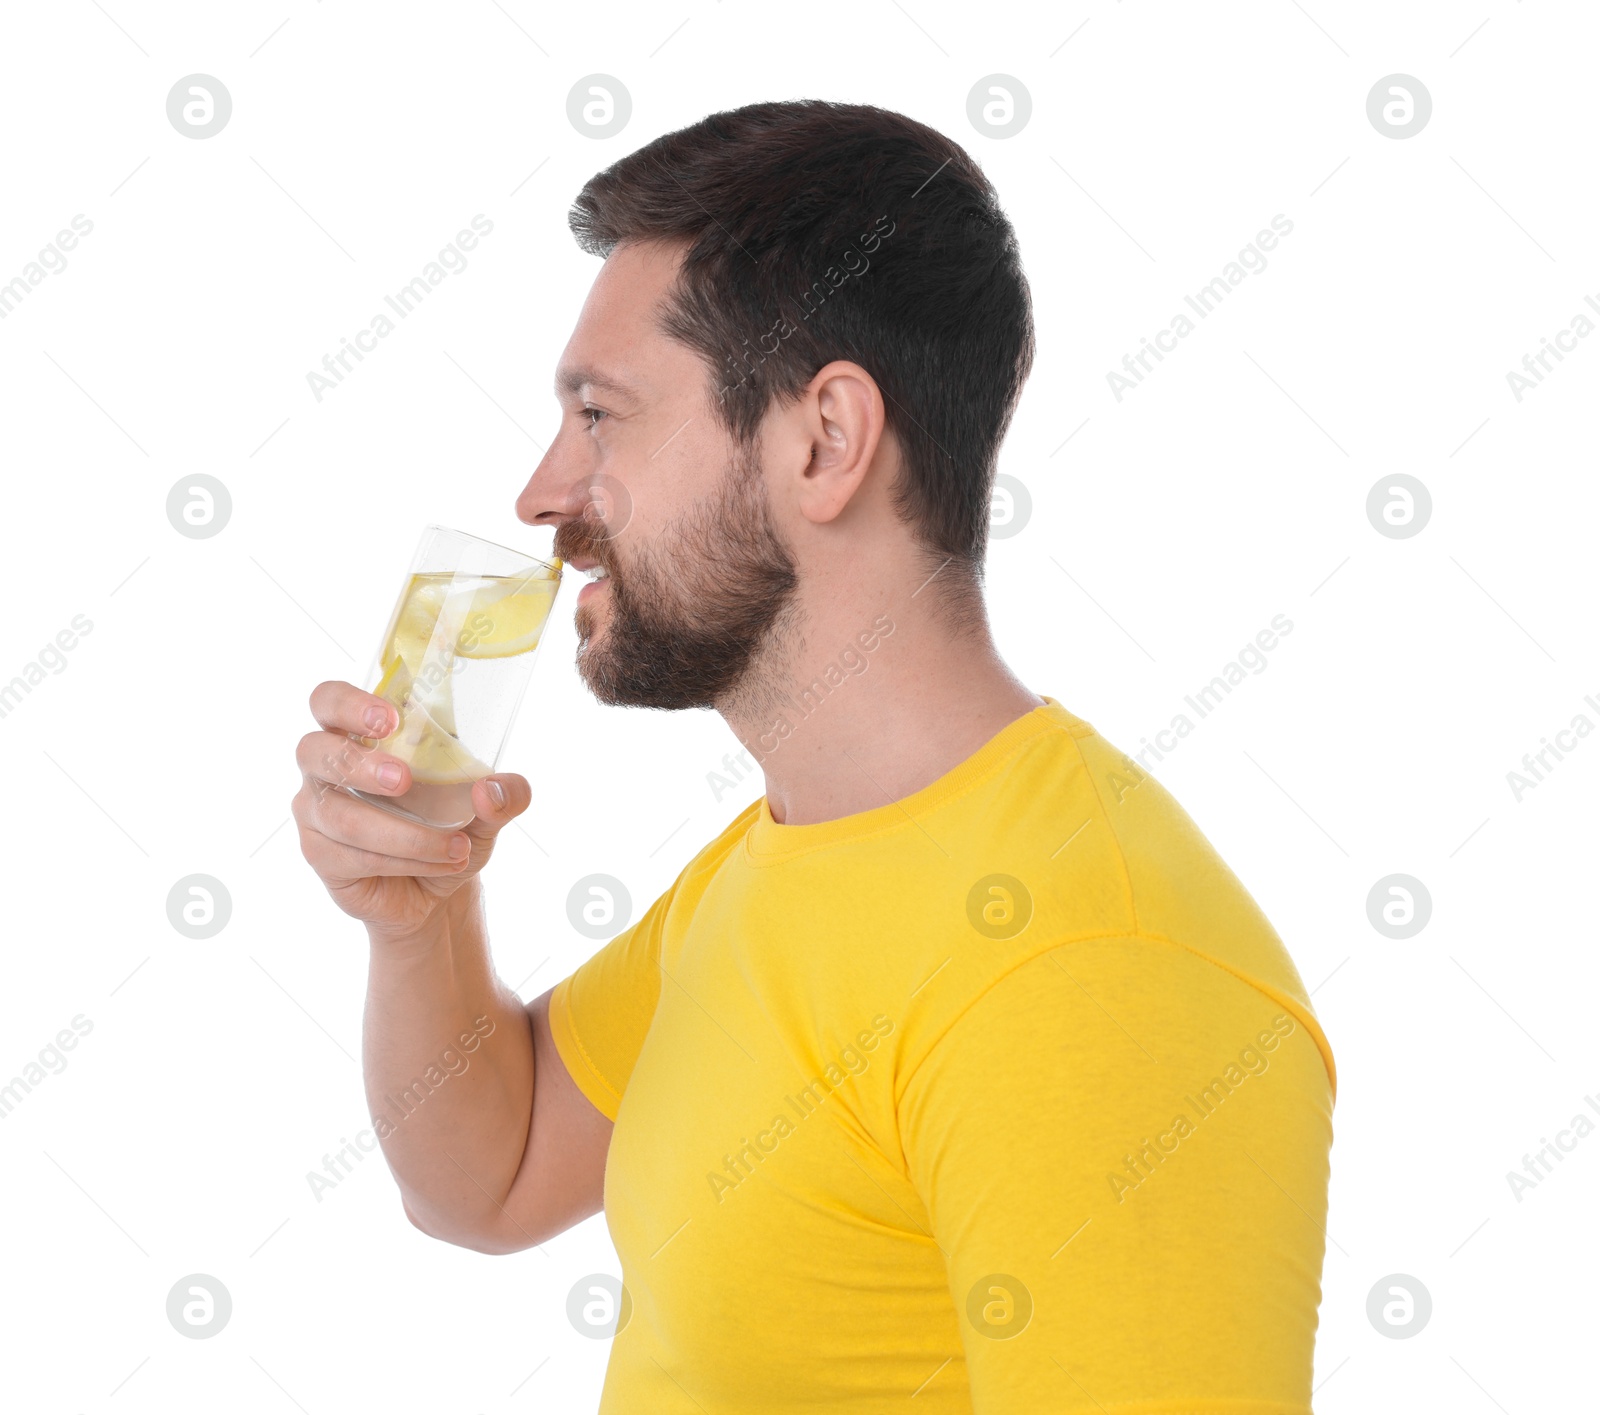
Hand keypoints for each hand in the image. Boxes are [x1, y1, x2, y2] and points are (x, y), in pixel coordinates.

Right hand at [292, 680, 529, 938]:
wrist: (441, 888)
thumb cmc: (452, 826)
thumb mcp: (489, 809)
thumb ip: (505, 793)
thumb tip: (491, 790)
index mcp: (360, 735)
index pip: (329, 701)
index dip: (348, 704)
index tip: (389, 718)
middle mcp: (326, 768)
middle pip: (313, 750)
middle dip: (359, 764)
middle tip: (403, 780)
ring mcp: (316, 813)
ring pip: (343, 816)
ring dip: (405, 834)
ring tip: (457, 846)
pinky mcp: (320, 855)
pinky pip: (353, 855)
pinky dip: (404, 859)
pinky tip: (440, 863)